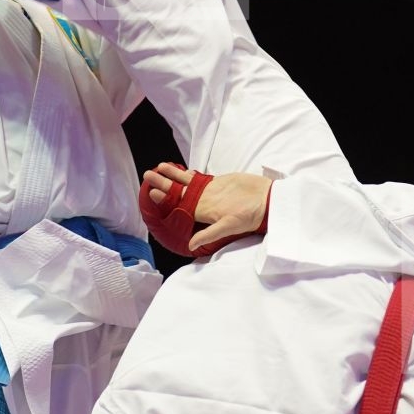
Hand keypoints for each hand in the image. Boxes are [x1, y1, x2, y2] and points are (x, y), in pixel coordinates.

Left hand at [143, 162, 270, 252]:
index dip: (166, 199)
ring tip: (159, 167)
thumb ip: (209, 234)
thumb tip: (190, 246)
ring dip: (173, 175)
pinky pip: (200, 178)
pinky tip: (180, 170)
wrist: (266, 201)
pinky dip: (190, 174)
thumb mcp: (228, 227)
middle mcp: (204, 201)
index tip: (152, 193)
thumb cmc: (250, 216)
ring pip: (187, 182)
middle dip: (163, 183)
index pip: (180, 205)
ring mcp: (211, 191)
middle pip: (179, 191)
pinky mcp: (219, 183)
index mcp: (204, 211)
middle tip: (147, 175)